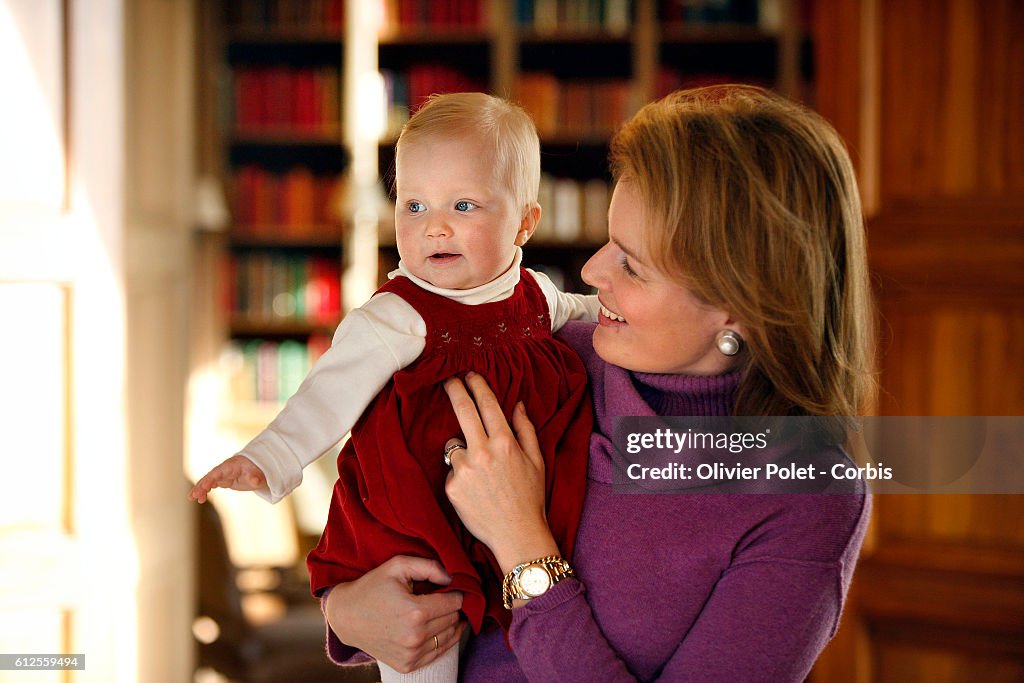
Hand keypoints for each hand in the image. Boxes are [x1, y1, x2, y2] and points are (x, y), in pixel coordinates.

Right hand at [188, 455, 266, 502]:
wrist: (258, 469)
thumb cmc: (257, 469)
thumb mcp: (258, 474)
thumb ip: (255, 477)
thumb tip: (255, 480)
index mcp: (231, 466)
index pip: (218, 472)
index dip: (210, 479)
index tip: (204, 486)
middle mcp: (223, 470)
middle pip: (210, 477)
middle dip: (201, 485)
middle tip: (194, 495)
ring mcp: (222, 475)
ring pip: (208, 481)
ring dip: (199, 489)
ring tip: (192, 498)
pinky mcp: (222, 481)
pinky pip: (210, 485)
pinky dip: (204, 491)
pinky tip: (198, 498)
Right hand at [324, 556, 466, 673]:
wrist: (346, 616)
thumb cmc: (372, 587)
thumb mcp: (398, 566)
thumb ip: (430, 567)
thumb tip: (454, 577)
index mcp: (416, 612)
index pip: (455, 603)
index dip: (456, 592)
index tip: (450, 588)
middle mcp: (415, 637)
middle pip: (453, 619)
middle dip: (452, 607)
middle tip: (443, 598)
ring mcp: (411, 654)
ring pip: (450, 637)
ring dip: (450, 624)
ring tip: (440, 612)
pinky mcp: (407, 666)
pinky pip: (438, 653)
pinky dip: (442, 640)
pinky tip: (436, 628)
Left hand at [443, 372, 559, 573]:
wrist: (517, 535)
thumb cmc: (530, 498)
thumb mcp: (536, 460)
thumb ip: (525, 429)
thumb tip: (517, 405)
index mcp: (505, 443)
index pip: (486, 404)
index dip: (476, 385)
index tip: (469, 375)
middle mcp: (482, 452)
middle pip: (462, 411)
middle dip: (455, 391)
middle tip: (449, 381)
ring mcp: (464, 470)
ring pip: (454, 445)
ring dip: (461, 448)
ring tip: (478, 470)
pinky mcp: (451, 487)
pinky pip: (451, 470)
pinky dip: (460, 474)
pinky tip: (474, 489)